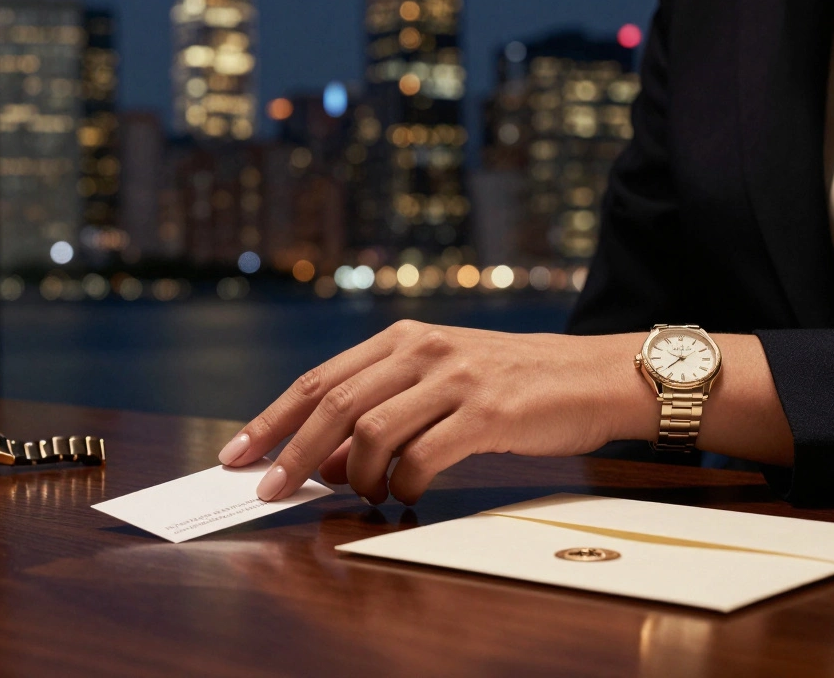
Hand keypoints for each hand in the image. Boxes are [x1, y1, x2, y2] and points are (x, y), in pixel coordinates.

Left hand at [217, 321, 650, 504]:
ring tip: (366, 495)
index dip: (272, 419)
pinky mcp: (487, 411)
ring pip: (370, 432)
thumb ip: (382, 413)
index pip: (319, 381)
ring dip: (356, 477)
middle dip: (292, 453)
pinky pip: (422, 456)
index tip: (238, 453)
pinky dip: (403, 483)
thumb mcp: (440, 385)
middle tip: (269, 491)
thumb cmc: (512, 385)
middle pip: (333, 405)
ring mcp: (454, 377)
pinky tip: (407, 494)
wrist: (594, 375)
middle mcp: (422, 349)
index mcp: (402, 338)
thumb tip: (323, 462)